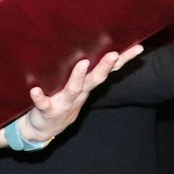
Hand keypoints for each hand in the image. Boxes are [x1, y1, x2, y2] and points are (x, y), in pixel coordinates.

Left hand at [14, 47, 141, 143]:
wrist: (44, 130)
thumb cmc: (62, 100)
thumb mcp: (79, 86)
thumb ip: (87, 70)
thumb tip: (96, 43)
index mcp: (88, 84)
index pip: (109, 70)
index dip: (124, 60)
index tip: (138, 47)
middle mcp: (80, 93)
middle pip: (95, 79)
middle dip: (105, 66)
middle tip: (114, 54)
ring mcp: (65, 102)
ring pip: (74, 90)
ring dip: (78, 78)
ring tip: (82, 64)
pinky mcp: (47, 110)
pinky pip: (44, 104)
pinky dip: (40, 97)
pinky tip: (35, 90)